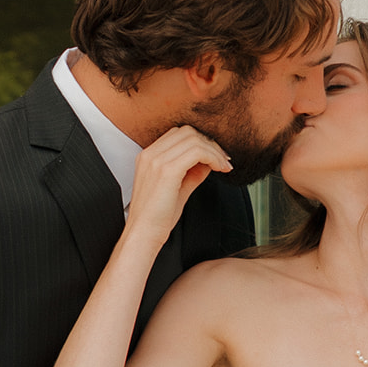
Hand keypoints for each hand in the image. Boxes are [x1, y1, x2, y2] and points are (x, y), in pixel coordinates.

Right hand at [126, 127, 231, 246]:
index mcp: (148, 156)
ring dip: (214, 151)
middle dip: (209, 143)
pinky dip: (213, 157)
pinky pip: (197, 152)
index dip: (201, 142)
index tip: (216, 157)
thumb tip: (210, 162)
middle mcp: (150, 154)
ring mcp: (157, 160)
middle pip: (187, 131)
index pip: (179, 134)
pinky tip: (219, 169)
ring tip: (223, 166)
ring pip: (194, 139)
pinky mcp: (167, 171)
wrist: (144, 234)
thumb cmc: (158, 217)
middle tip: (223, 160)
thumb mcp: (178, 189)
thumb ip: (192, 172)